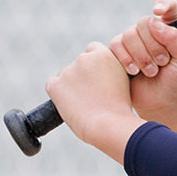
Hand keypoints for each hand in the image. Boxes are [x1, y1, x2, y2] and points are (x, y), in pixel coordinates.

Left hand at [46, 42, 144, 163]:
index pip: (93, 50)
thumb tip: (98, 75)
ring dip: (72, 86)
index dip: (96, 65)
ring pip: (66, 75)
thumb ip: (110, 72)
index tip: (100, 78)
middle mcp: (84, 58)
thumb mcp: (124, 82)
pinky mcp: (55, 85)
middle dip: (84, 76)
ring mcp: (68, 71)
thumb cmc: (120, 110)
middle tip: (93, 96)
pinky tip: (71, 105)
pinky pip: (52, 85)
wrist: (110, 125)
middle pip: (79, 63)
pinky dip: (59, 94)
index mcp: (104, 54)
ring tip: (86, 105)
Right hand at [109, 0, 176, 131]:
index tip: (159, 11)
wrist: (160, 103)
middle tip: (162, 63)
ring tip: (150, 72)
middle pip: (145, 22)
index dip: (163, 4)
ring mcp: (134, 39)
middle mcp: (152, 30)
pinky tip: (134, 72)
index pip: (168, 6)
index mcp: (171, 28)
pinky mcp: (119, 50)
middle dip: (154, 46)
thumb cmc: (176, 80)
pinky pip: (116, 44)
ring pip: (129, 33)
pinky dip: (125, 58)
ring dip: (141, 55)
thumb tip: (156, 22)